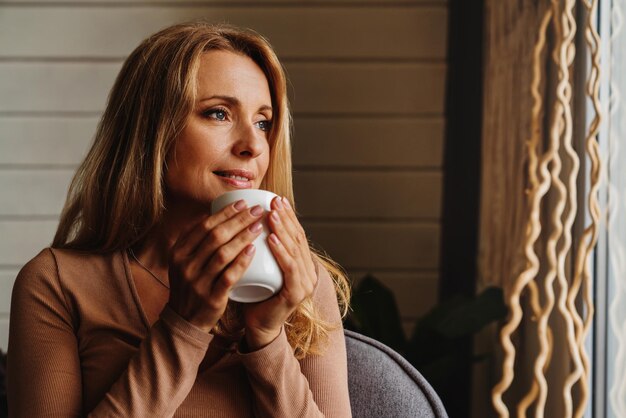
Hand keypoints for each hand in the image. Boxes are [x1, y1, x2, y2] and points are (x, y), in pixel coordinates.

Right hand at [167, 200, 264, 331]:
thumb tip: (215, 211)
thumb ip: (196, 239)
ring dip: (243, 237)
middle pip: (215, 236)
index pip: (204, 226)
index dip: (225, 212)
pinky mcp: (211, 297)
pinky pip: (229, 276)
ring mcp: (197, 282)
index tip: (243, 202)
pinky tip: (253, 250)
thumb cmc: (192, 284)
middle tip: (257, 210)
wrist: (185, 320)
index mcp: (179, 252)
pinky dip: (241, 261)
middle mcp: (185, 265)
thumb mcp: (184, 261)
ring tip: (259, 226)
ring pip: (223, 253)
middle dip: (238, 220)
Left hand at [242, 196, 317, 349]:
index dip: (288, 216)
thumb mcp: (260, 266)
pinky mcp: (296, 294)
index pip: (297, 234)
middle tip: (274, 202)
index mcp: (302, 264)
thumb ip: (261, 248)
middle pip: (297, 239)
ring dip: (282, 230)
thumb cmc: (255, 294)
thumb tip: (247, 220)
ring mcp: (305, 283)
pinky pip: (289, 268)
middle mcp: (308, 272)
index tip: (276, 199)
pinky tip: (272, 239)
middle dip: (285, 218)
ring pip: (294, 250)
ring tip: (271, 215)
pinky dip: (281, 252)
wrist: (257, 326)